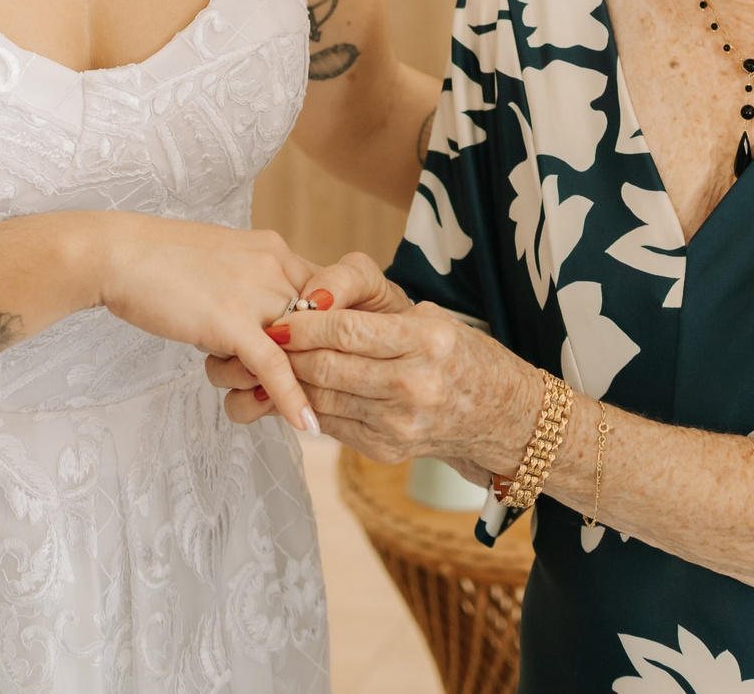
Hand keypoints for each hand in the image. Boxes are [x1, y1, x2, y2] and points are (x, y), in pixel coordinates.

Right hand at [88, 213, 322, 433]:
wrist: (118, 254)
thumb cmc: (159, 260)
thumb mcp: (220, 262)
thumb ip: (248, 285)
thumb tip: (257, 319)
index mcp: (273, 249)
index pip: (328, 290)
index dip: (329, 328)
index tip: (329, 356)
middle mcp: (273, 265)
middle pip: (319, 324)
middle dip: (313, 360)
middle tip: (315, 389)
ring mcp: (254, 293)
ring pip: (296, 347)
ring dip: (294, 381)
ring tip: (284, 402)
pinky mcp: (230, 321)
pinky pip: (273, 366)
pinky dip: (292, 399)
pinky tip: (307, 425)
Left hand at [207, 256, 542, 475]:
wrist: (501, 416)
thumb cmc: (458, 353)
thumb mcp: (427, 313)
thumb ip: (369, 302)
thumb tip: (310, 302)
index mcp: (428, 341)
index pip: (347, 331)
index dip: (303, 324)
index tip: (276, 316)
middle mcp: (414, 386)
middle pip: (327, 367)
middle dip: (284, 354)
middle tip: (252, 339)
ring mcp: (400, 424)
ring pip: (322, 398)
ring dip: (284, 383)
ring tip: (255, 365)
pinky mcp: (386, 450)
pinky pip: (331, 423)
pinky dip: (303, 406)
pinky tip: (284, 392)